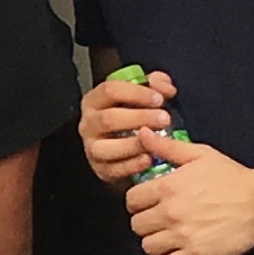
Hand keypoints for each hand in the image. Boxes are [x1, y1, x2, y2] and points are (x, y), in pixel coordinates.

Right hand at [78, 70, 176, 189]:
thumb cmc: (135, 117)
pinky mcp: (100, 170)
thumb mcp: (144, 95)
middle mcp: (89, 124)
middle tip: (165, 119)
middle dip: (139, 118)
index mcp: (95, 101)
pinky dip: (132, 165)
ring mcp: (92, 148)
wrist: (129, 148)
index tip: (159, 99)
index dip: (136, 93)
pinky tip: (149, 158)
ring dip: (133, 144)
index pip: (109, 91)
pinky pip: (113, 169)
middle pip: (108, 118)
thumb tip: (164, 88)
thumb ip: (156, 84)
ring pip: (105, 147)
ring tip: (156, 142)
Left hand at [124, 139, 253, 254]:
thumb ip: (167, 147)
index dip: (137, 202)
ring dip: (154, 242)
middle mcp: (170, 213)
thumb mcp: (200, 155)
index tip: (147, 203)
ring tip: (166, 237)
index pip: (131, 200)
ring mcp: (182, 236)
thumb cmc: (232, 177)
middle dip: (145, 222)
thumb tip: (143, 134)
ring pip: (147, 246)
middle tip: (157, 221)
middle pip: (136, 225)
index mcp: (167, 187)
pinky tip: (173, 254)